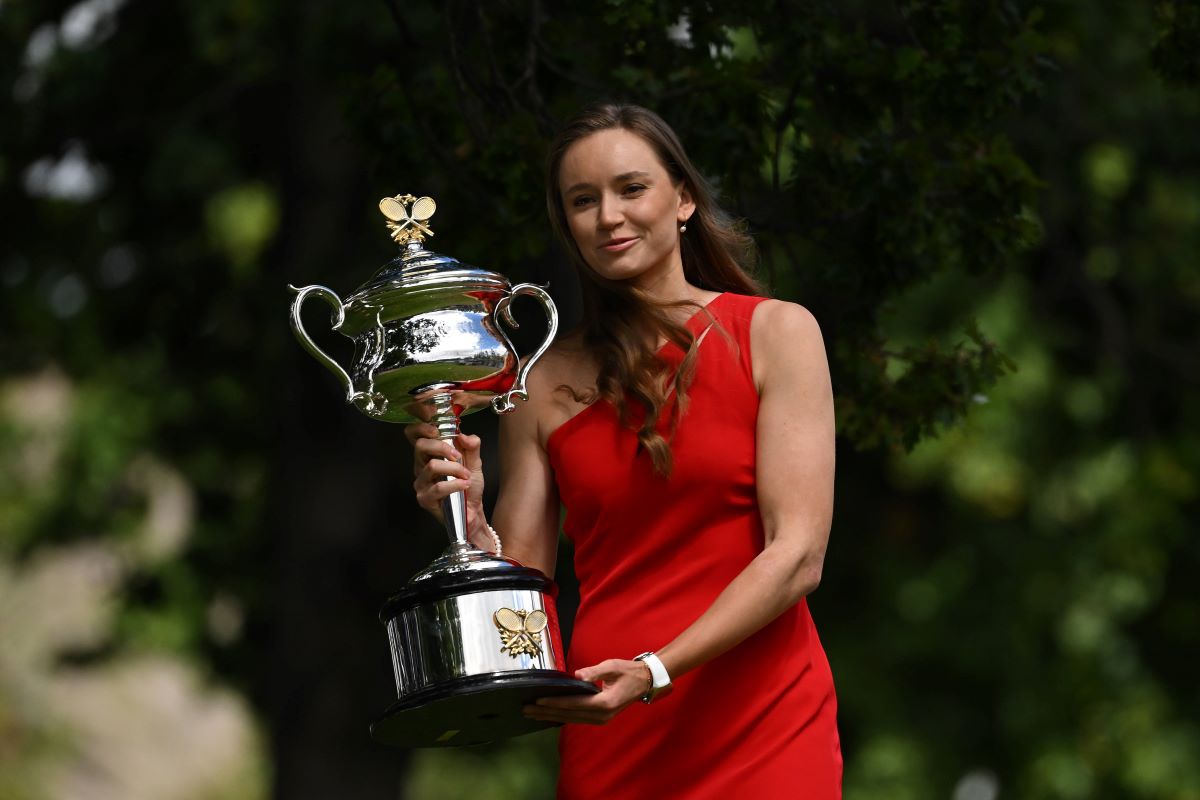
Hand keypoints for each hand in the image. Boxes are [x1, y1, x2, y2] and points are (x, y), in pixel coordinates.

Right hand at [404, 423, 486, 540]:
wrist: (473, 511)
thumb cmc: (468, 486)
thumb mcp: (474, 462)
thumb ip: (472, 446)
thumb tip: (464, 435)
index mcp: (430, 454)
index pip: (413, 434)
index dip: (421, 427)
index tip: (438, 429)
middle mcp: (421, 466)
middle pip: (420, 446)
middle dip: (442, 447)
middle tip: (458, 455)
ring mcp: (421, 483)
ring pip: (432, 466)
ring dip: (454, 469)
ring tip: (466, 476)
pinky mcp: (424, 499)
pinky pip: (438, 487)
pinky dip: (455, 484)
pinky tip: (464, 486)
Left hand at [522, 659, 650, 725]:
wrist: (644, 683)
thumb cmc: (628, 672)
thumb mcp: (612, 667)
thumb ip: (595, 671)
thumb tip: (577, 675)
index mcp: (605, 703)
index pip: (574, 704)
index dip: (555, 702)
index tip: (538, 701)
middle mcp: (601, 715)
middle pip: (568, 715)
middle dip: (546, 712)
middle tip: (526, 710)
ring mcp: (600, 719)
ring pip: (570, 719)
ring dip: (550, 716)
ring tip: (532, 714)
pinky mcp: (599, 718)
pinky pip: (576, 719)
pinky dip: (561, 717)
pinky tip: (548, 716)